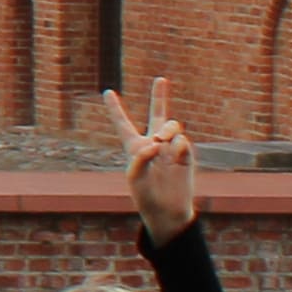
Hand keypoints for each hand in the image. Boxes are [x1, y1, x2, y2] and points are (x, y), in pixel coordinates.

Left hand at [99, 77, 198, 241]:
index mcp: (134, 147)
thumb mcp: (134, 176)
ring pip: (171, 125)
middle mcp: (153, 144)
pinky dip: (176, 145)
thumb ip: (141, 157)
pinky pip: (182, 142)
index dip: (115, 109)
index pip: (123, 124)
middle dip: (160, 96)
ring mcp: (170, 149)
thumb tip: (156, 142)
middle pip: (157, 114)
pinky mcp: (185, 156)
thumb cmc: (145, 195)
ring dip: (166, 128)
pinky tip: (173, 153)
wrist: (166, 212)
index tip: (107, 92)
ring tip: (160, 138)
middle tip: (160, 79)